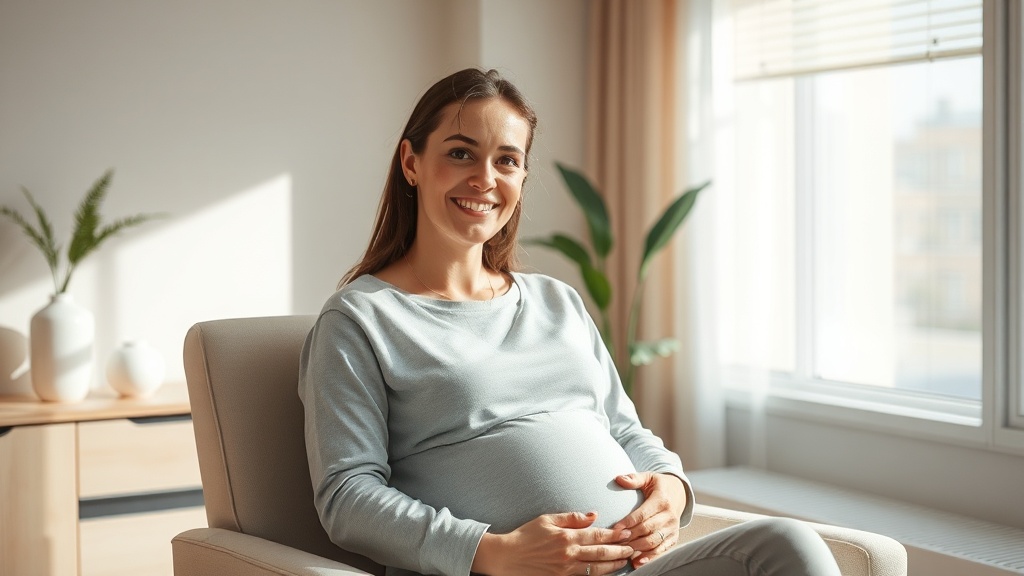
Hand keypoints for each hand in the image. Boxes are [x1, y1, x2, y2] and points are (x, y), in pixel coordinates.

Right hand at [472, 511, 633, 575]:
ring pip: (596, 568)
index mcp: (566, 536)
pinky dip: (598, 574)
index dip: (615, 534)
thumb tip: (593, 515)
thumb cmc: (526, 535)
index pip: (597, 535)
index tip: (627, 532)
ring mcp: (566, 569)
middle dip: (620, 550)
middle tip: (634, 547)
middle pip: (601, 553)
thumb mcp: (547, 519)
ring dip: (613, 564)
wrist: (507, 557)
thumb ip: (572, 518)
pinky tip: (607, 572)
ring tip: (626, 561)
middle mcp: (569, 553)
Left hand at [612, 472, 687, 568]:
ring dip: (638, 549)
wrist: (679, 493)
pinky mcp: (674, 537)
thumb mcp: (648, 477)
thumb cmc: (659, 485)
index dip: (628, 522)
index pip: (643, 514)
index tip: (615, 528)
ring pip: (654, 542)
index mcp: (661, 500)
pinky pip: (662, 550)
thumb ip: (633, 478)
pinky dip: (650, 557)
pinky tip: (638, 562)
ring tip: (623, 552)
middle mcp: (669, 515)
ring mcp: (673, 528)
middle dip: (631, 537)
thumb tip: (618, 479)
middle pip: (647, 530)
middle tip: (615, 542)